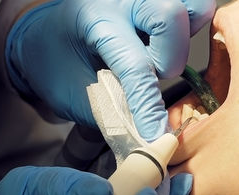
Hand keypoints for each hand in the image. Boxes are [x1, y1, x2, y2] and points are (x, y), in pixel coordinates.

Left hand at [6, 0, 215, 140]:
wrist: (44, 37)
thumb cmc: (54, 65)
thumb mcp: (73, 95)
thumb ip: (109, 112)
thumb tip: (148, 135)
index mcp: (94, 20)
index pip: (135, 65)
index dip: (148, 106)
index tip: (155, 136)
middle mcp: (122, 0)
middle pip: (171, 16)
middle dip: (170, 59)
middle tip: (151, 77)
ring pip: (193, 6)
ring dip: (183, 40)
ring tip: (159, 58)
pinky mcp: (155, 2)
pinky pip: (194, 8)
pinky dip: (190, 29)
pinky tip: (165, 47)